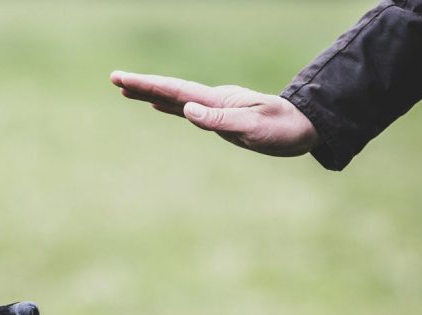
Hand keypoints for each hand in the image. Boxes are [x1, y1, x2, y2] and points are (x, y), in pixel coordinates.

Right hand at [110, 71, 318, 157]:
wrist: (307, 127)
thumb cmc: (283, 130)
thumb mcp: (252, 129)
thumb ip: (220, 120)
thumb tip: (187, 110)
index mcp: (217, 101)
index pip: (175, 91)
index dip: (147, 85)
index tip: (122, 79)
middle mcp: (213, 100)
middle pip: (170, 90)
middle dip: (142, 85)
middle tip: (115, 78)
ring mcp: (216, 107)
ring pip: (175, 98)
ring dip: (151, 93)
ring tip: (127, 89)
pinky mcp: (221, 117)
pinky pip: (186, 108)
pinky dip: (168, 105)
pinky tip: (158, 106)